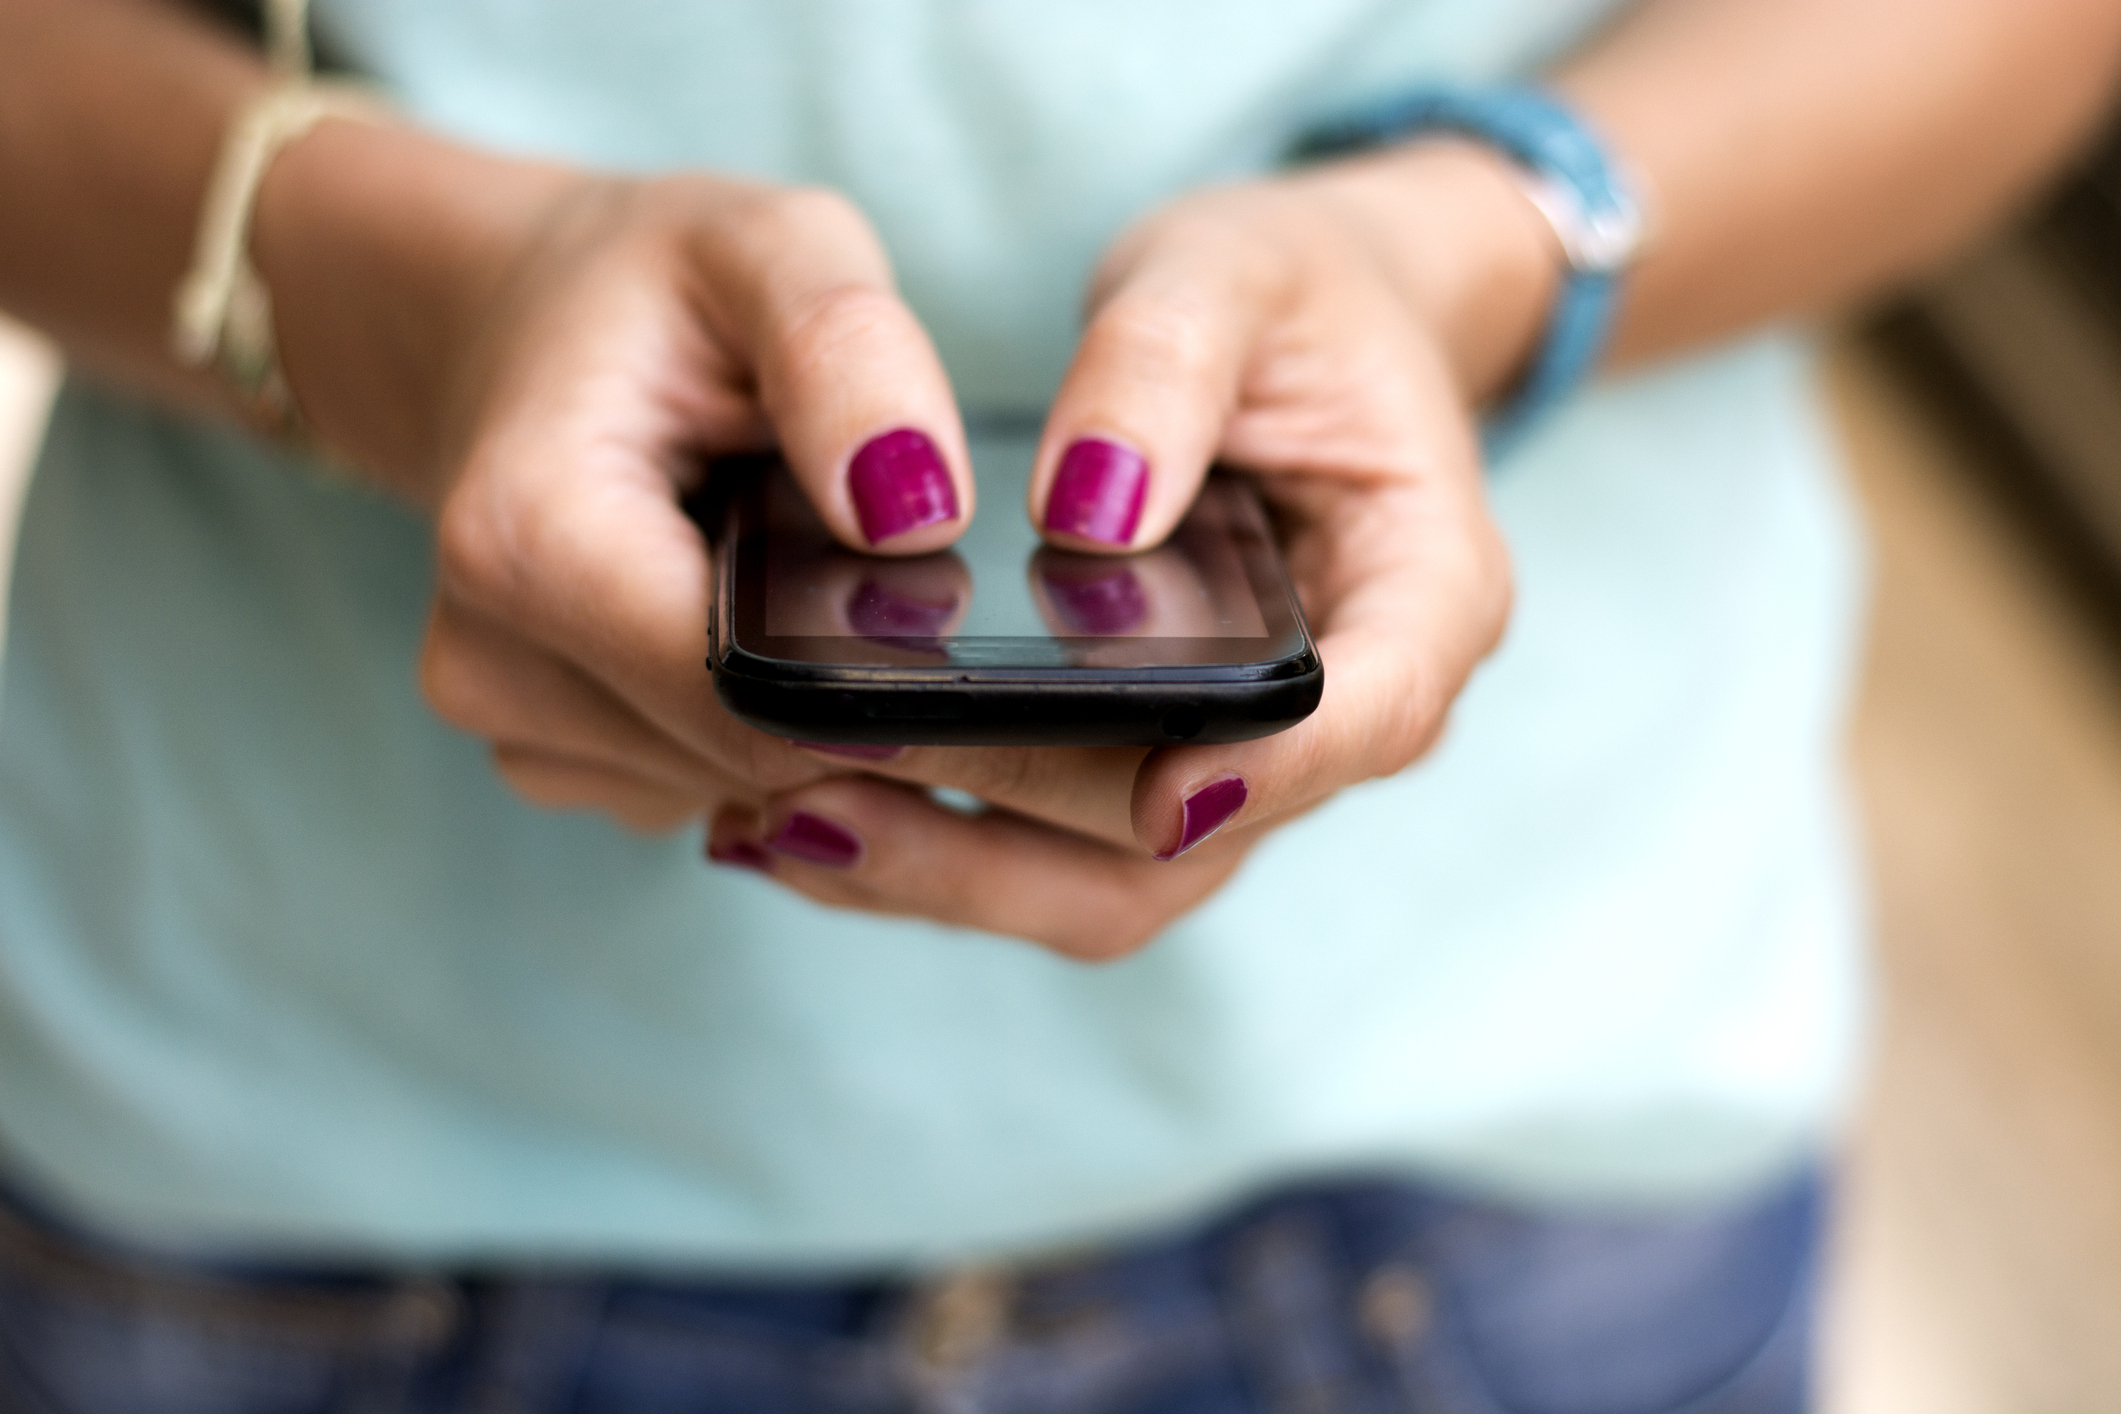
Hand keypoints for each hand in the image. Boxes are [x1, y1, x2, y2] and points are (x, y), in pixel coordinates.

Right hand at [257, 128, 990, 833]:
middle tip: (886, 570)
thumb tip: (918, 516)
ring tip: (801, 574)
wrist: (515, 322)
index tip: (951, 613)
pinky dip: (764, 725)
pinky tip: (757, 623)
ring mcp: (513, 726)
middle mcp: (492, 660)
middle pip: (753, 759)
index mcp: (528, 539)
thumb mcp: (768, 247)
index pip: (747, 697)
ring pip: (746, 790)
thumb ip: (848, 356)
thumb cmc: (653, 289)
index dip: (877, 677)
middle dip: (854, 690)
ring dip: (813, 710)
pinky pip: (712, 787)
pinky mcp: (556, 760)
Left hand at [711, 144, 1557, 956]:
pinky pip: (1052, 853)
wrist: (1294, 333)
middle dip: (1017, 838)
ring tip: (775, 820)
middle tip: (828, 790)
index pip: (1372, 713)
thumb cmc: (1284, 297)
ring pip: (1111, 883)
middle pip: (1201, 837)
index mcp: (1422, 591)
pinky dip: (933, 846)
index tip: (1155, 789)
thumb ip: (1165, 367)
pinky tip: (798, 807)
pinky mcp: (1150, 773)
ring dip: (949, 872)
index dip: (1271, 771)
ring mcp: (1243, 761)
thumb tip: (1086, 508)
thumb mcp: (1230, 272)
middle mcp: (1344, 713)